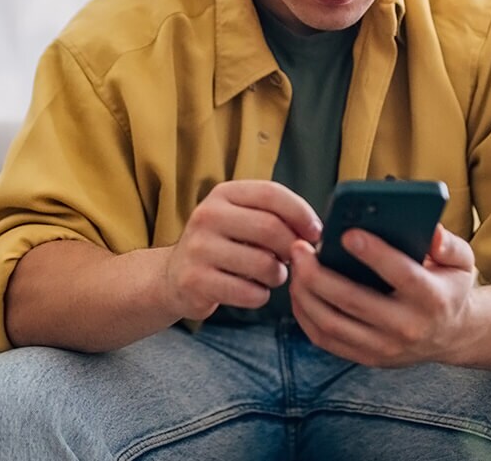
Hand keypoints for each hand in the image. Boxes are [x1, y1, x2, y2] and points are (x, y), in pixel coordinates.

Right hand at [161, 180, 323, 320]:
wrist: (174, 276)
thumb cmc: (223, 247)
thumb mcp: (240, 219)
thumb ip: (274, 216)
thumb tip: (316, 232)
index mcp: (222, 195)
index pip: (271, 194)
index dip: (301, 213)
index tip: (315, 233)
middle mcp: (206, 216)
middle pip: (270, 229)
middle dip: (292, 249)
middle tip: (293, 260)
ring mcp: (198, 249)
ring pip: (264, 264)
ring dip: (278, 275)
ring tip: (270, 276)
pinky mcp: (195, 281)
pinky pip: (250, 293)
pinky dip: (260, 296)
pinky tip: (252, 291)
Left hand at [287, 225, 478, 367]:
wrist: (452, 336)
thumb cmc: (448, 289)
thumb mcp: (461, 263)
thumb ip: (449, 245)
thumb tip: (433, 232)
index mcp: (433, 299)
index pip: (401, 275)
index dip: (373, 253)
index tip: (346, 233)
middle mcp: (407, 327)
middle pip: (353, 301)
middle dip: (318, 273)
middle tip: (299, 248)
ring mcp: (385, 348)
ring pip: (331, 322)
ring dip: (304, 293)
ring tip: (295, 265)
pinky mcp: (366, 358)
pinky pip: (324, 339)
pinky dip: (305, 314)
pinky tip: (298, 290)